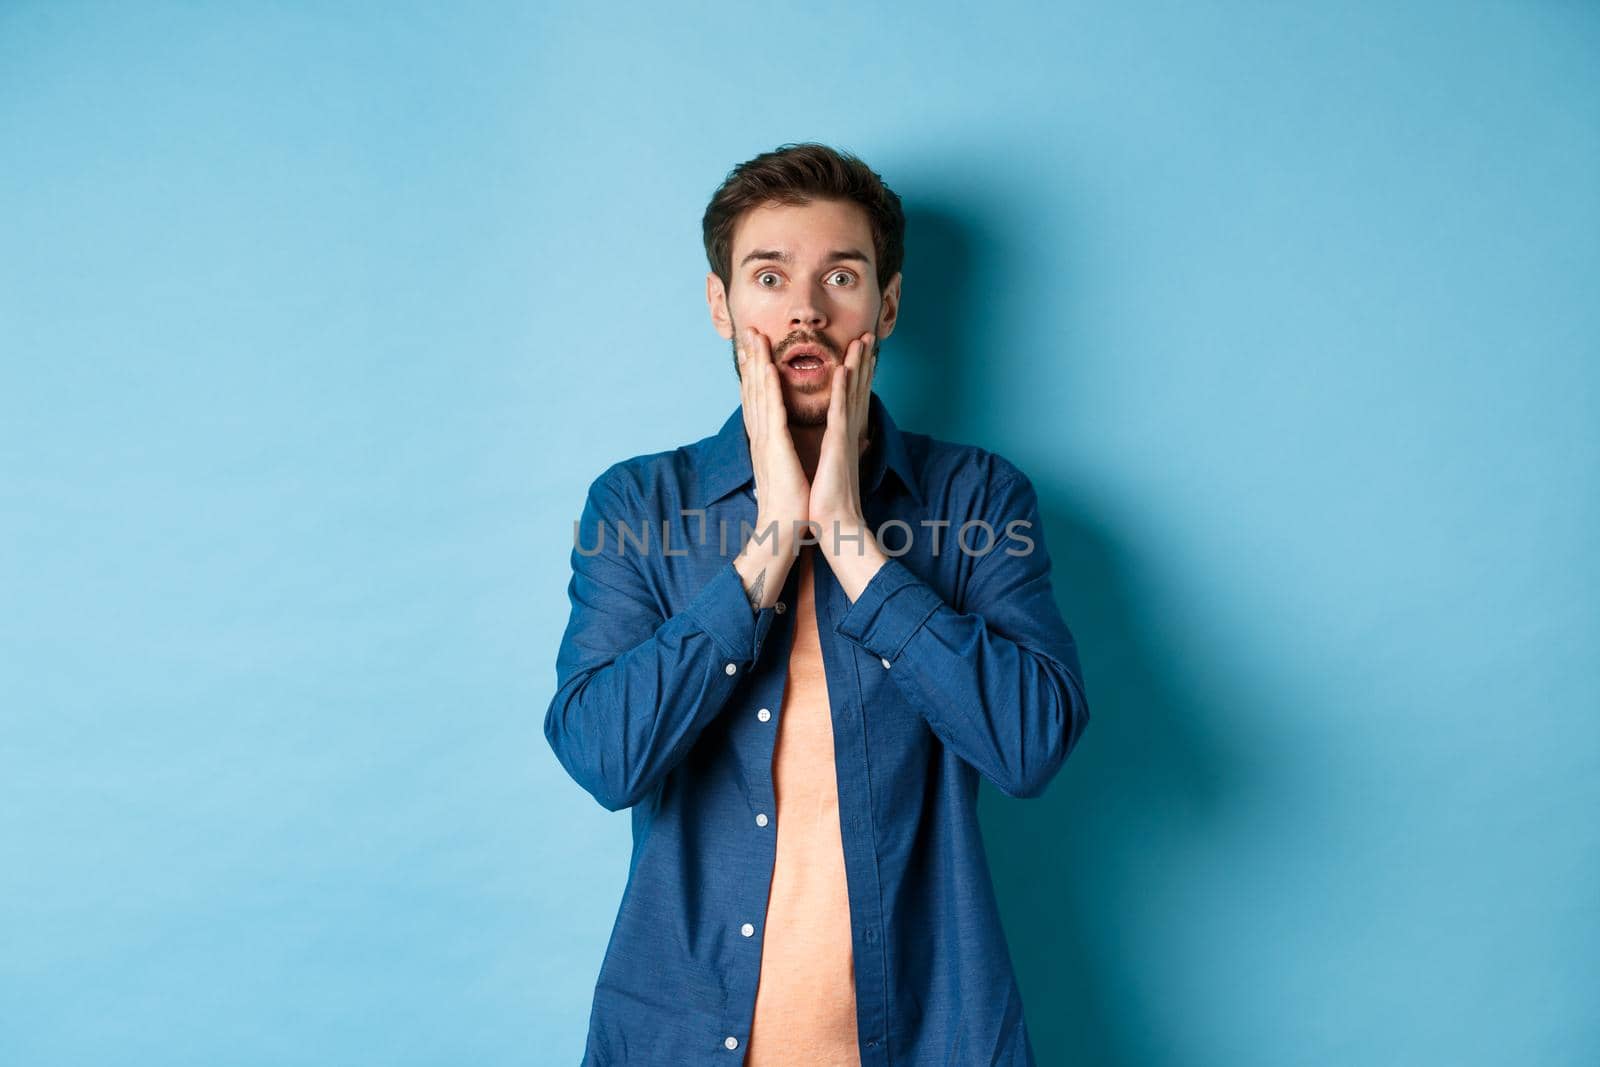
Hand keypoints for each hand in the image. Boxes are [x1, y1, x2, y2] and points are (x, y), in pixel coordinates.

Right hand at [736, 326, 809, 549]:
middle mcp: (761, 435)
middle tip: (748, 331)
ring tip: (756, 337)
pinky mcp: (775, 446)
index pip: (758, 398)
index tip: (753, 349)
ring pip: (760, 392)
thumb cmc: (788, 502)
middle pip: (753, 389)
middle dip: (751, 358)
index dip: (754, 371)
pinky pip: (773, 409)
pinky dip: (770, 386)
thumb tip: (781, 444)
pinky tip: (769, 366)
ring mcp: (766, 438)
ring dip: (757, 362)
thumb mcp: (784, 469)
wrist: (783, 527)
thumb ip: (781, 451)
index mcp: (765, 439)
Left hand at [808, 331, 875, 534]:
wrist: (836, 524)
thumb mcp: (838, 469)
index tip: (860, 352)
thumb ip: (846, 450)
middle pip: (857, 389)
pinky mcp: (838, 445)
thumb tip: (858, 442)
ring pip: (852, 393)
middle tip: (867, 335)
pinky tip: (843, 369)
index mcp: (845, 437)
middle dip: (863, 361)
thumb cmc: (832, 501)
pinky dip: (842, 390)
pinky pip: (840, 412)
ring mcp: (845, 437)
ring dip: (857, 365)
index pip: (852, 398)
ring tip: (861, 340)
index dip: (858, 374)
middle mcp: (849, 433)